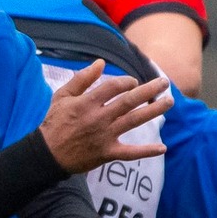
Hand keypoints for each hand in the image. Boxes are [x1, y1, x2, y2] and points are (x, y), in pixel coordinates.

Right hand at [37, 61, 172, 172]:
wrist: (46, 154)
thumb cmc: (54, 123)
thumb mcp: (62, 96)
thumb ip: (81, 79)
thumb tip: (100, 63)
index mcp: (87, 103)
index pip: (114, 87)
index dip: (127, 81)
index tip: (133, 82)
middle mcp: (99, 118)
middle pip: (129, 101)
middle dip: (149, 90)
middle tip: (165, 83)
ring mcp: (104, 136)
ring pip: (134, 121)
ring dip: (154, 111)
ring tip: (169, 102)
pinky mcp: (107, 153)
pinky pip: (130, 153)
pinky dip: (146, 151)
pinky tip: (162, 148)